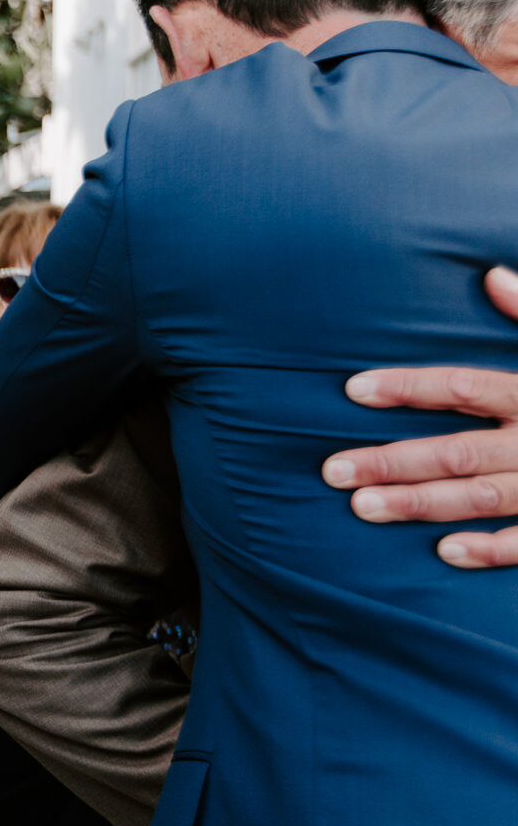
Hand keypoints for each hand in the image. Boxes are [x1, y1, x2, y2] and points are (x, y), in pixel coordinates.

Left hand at [322, 266, 517, 568]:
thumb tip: (491, 275)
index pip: (465, 386)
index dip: (409, 387)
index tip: (353, 389)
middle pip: (458, 450)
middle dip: (393, 461)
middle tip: (332, 471)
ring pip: (482, 497)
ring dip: (421, 504)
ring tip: (362, 507)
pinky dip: (493, 548)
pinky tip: (445, 551)